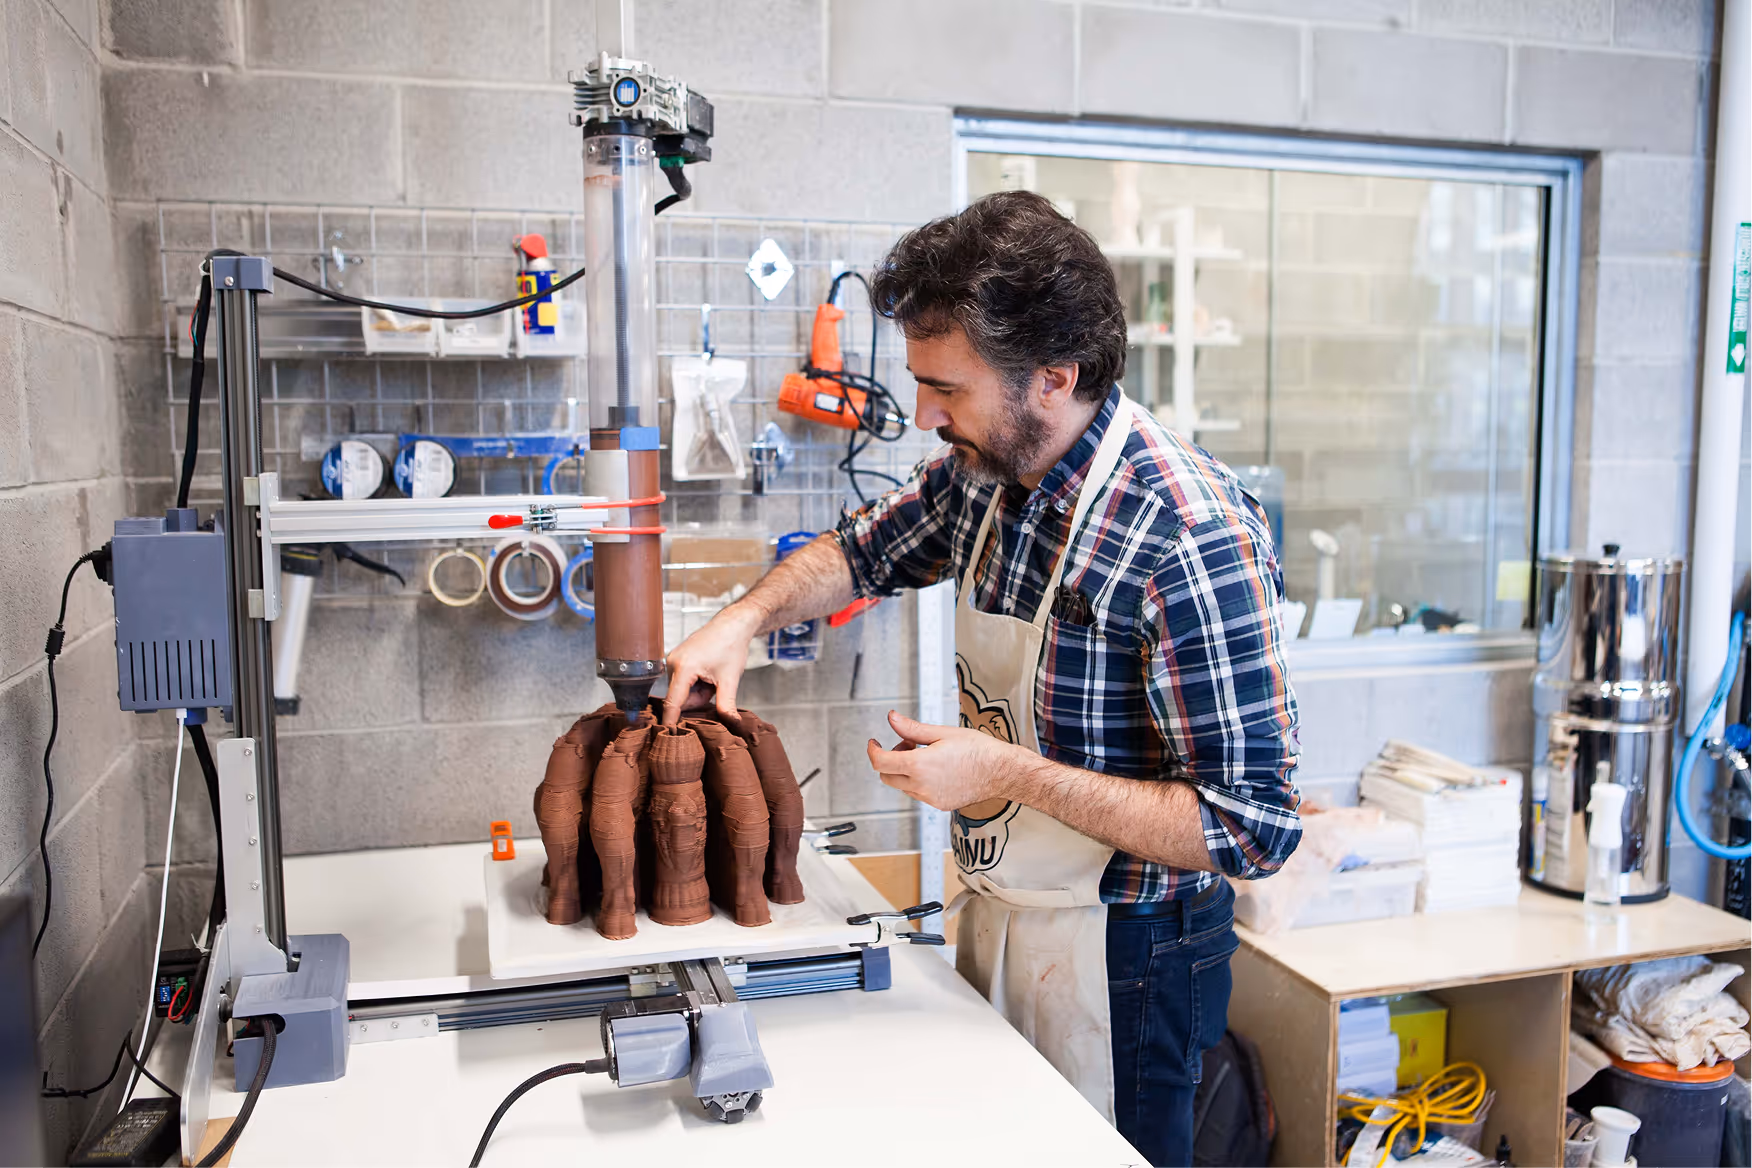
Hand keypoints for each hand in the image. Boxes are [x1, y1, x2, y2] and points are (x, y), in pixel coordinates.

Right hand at [662, 604, 760, 724]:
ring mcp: (672, 660)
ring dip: (697, 692)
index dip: (671, 721)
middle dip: (698, 700)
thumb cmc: (732, 646)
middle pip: (679, 698)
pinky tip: (707, 674)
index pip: (673, 702)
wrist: (733, 624)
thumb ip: (726, 706)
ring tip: (712, 679)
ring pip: (682, 691)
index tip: (667, 738)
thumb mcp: (730, 679)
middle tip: (715, 688)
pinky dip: (695, 684)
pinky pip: (682, 682)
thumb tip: (731, 725)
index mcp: (684, 667)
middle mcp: (672, 662)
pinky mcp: (676, 659)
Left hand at [864, 711, 1034, 811]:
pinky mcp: (940, 805)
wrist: (1002, 771)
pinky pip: (919, 793)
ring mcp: (930, 798)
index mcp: (920, 766)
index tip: (875, 743)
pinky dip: (919, 781)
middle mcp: (922, 786)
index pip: (881, 762)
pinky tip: (938, 769)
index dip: (873, 750)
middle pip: (887, 776)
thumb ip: (912, 728)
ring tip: (927, 754)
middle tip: (909, 744)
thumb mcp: (942, 733)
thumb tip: (892, 718)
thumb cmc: (978, 750)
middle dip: (891, 759)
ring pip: (902, 786)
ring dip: (905, 770)